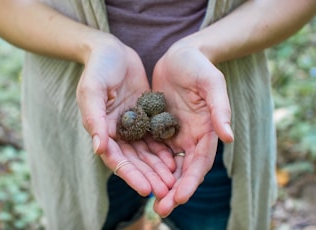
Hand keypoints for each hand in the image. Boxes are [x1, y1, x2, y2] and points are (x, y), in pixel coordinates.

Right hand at [76, 34, 174, 197]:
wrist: (112, 51)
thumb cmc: (98, 68)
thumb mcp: (92, 90)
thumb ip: (94, 118)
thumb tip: (98, 148)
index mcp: (102, 130)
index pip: (116, 159)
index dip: (131, 175)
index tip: (146, 189)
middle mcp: (117, 132)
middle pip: (134, 161)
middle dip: (149, 176)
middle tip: (165, 191)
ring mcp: (132, 126)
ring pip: (146, 152)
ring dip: (159, 167)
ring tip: (174, 181)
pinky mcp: (145, 117)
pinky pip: (155, 137)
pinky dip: (164, 149)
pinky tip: (176, 159)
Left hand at [151, 42, 233, 215]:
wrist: (181, 55)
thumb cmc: (198, 66)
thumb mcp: (212, 83)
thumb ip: (220, 109)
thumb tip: (229, 138)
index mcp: (206, 130)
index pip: (199, 162)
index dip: (191, 181)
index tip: (179, 198)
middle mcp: (191, 136)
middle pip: (183, 169)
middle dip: (174, 190)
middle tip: (161, 210)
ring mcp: (175, 132)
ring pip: (168, 164)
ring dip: (160, 183)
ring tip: (149, 199)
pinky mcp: (160, 126)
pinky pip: (154, 149)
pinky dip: (149, 164)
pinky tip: (138, 175)